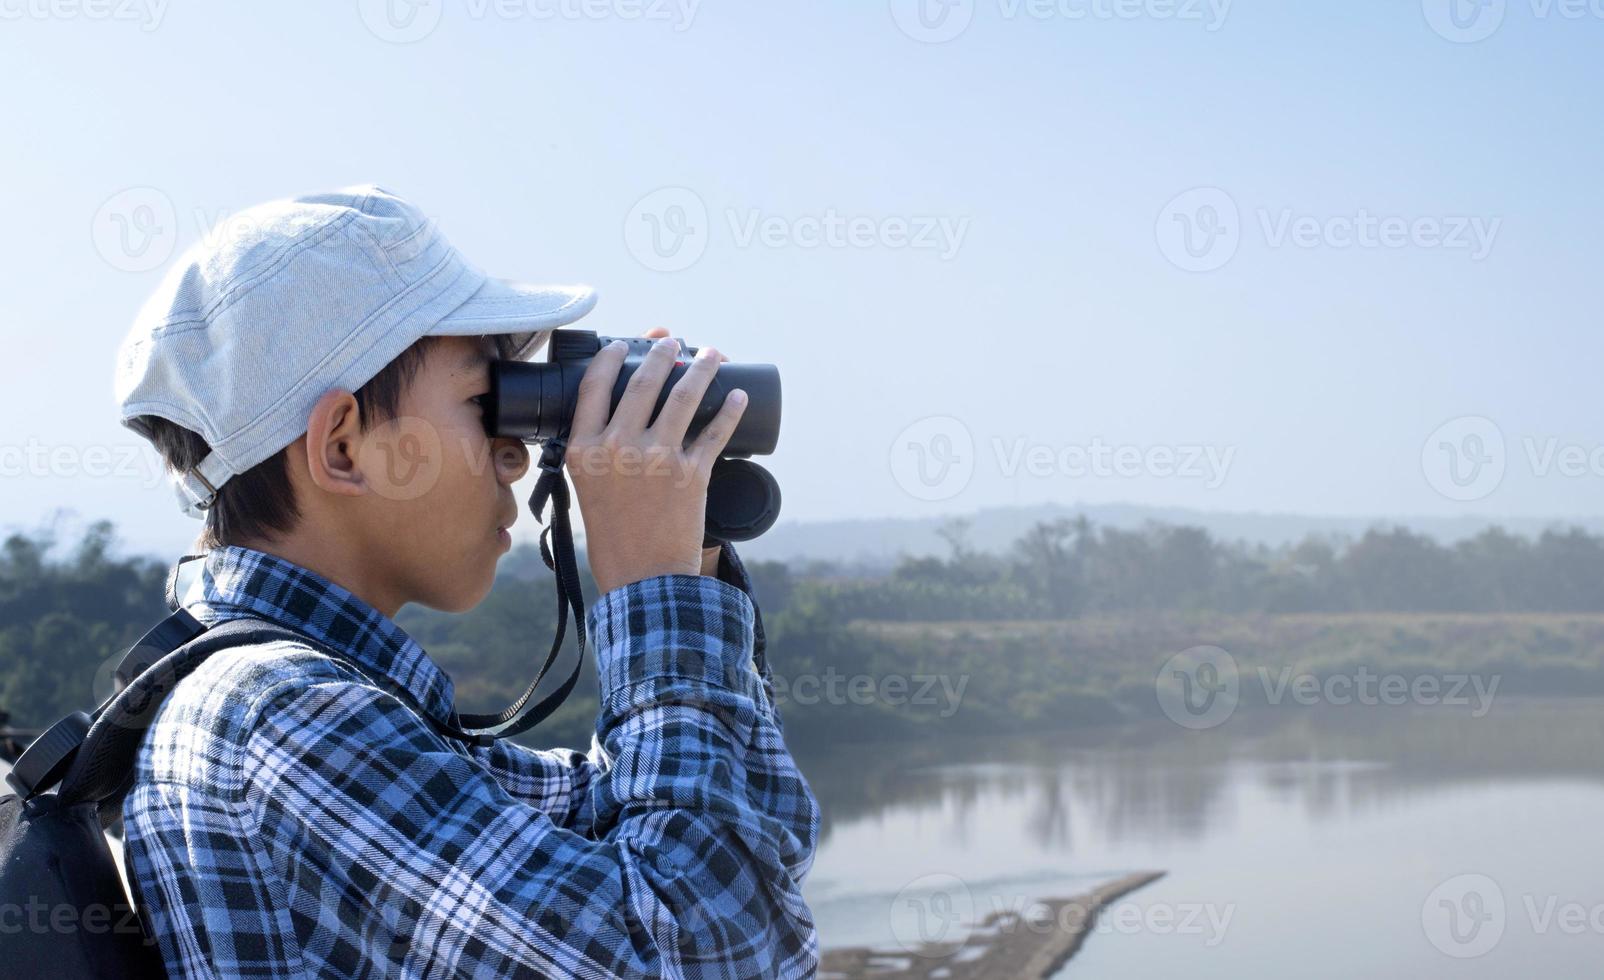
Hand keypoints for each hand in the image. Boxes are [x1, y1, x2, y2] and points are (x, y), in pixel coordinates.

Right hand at [568, 329, 746, 595]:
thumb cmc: (613, 538)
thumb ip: (595, 453)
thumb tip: (616, 419)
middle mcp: (619, 447)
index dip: (612, 358)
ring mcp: (658, 458)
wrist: (643, 578)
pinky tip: (738, 396)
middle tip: (674, 342)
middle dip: (663, 353)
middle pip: (643, 381)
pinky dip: (731, 410)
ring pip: (684, 395)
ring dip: (702, 368)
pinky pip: (716, 431)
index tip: (624, 345)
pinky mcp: (692, 473)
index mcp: (585, 450)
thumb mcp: (586, 489)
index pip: (594, 386)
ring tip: (712, 355)